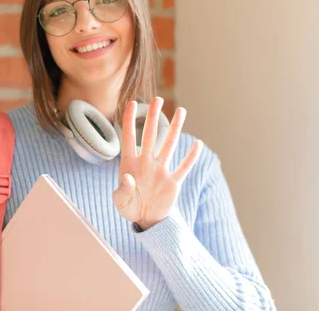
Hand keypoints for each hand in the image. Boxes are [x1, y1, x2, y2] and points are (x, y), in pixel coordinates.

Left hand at [113, 97, 202, 230]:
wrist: (146, 220)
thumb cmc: (129, 207)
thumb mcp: (121, 201)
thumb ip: (123, 189)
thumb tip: (127, 177)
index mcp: (130, 164)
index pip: (129, 138)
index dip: (130, 121)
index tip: (132, 103)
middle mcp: (146, 163)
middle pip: (151, 135)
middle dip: (154, 117)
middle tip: (158, 99)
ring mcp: (161, 171)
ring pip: (169, 145)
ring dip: (175, 128)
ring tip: (181, 111)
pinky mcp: (173, 182)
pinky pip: (184, 167)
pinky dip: (191, 157)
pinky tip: (197, 143)